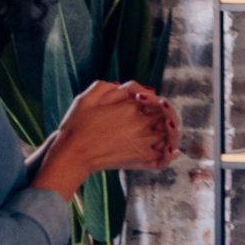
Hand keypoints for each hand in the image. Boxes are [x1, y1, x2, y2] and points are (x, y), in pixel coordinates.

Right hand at [32, 81, 176, 196]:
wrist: (72, 155)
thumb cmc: (76, 127)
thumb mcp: (86, 99)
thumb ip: (106, 87)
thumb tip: (126, 86)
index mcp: (130, 107)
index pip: (156, 100)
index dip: (155, 101)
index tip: (147, 103)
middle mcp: (141, 124)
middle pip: (168, 116)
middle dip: (168, 114)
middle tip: (164, 115)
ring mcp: (144, 142)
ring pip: (170, 134)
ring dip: (171, 131)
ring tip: (167, 129)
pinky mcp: (142, 158)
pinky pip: (164, 155)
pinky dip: (169, 153)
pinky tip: (169, 149)